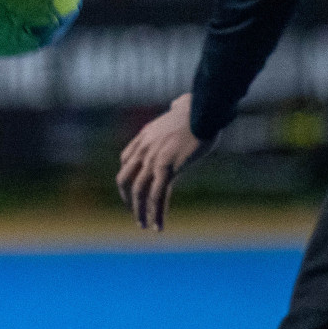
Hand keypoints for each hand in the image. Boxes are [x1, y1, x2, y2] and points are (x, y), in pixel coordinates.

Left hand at [115, 93, 214, 230]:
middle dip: (128, 198)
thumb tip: (178, 102)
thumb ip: (174, 109)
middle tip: (136, 212)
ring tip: (145, 226)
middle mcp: (143, 149)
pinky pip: (158, 195)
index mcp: (144, 136)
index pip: (125, 160)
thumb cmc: (198, 108)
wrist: (202, 109)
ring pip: (139, 192)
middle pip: (125, 179)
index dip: (128, 177)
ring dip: (141, 212)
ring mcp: (153, 159)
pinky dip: (157, 213)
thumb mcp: (178, 108)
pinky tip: (159, 225)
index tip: (133, 189)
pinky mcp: (167, 167)